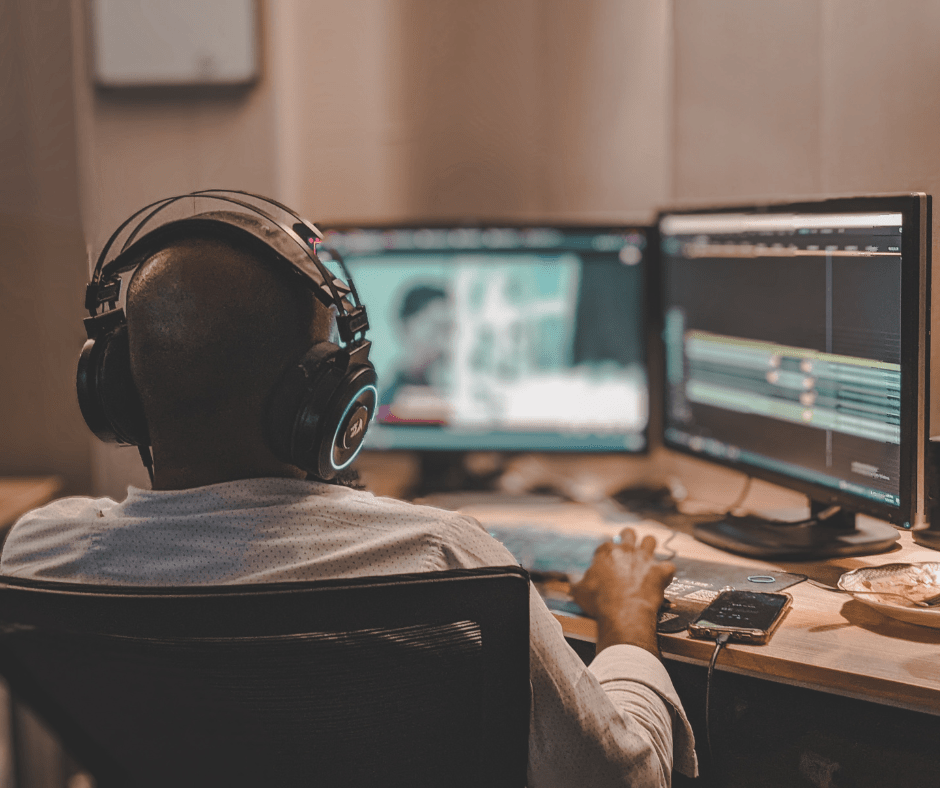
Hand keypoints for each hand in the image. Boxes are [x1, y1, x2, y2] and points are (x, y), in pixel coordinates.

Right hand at [570, 528, 674, 655]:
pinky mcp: (660, 571)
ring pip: (651, 540)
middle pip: (629, 532)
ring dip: (649, 547)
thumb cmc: (599, 602)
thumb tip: (571, 575)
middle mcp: (627, 549)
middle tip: (627, 550)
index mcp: (606, 551)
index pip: (605, 542)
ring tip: (646, 558)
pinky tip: (661, 579)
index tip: (605, 561)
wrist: (623, 614)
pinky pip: (668, 566)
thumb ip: (576, 579)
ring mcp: (645, 559)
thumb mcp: (579, 590)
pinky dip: (665, 572)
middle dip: (628, 538)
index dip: (606, 552)